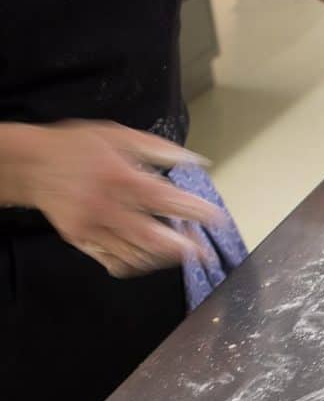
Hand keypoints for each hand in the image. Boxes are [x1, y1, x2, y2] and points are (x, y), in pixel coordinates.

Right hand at [11, 121, 223, 277]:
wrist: (31, 164)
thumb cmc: (78, 148)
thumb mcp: (119, 136)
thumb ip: (159, 149)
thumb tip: (194, 160)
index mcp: (120, 178)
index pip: (165, 200)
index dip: (194, 211)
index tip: (215, 218)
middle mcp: (107, 207)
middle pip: (153, 238)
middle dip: (185, 248)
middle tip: (205, 251)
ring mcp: (93, 228)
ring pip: (137, 255)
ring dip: (165, 258)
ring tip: (182, 251)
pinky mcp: (82, 241)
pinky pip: (116, 263)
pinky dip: (139, 265)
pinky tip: (152, 258)